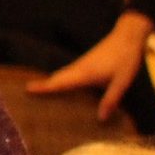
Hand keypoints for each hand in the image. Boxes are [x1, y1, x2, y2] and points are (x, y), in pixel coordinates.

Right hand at [28, 11, 152, 120]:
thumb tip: (100, 118)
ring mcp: (81, 63)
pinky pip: (68, 72)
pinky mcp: (86, 61)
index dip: (43, 86)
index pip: (59, 82)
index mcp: (84, 74)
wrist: (128, 36)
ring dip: (51, 81)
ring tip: (42, 91)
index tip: (26, 89)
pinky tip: (65, 85)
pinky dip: (60, 78)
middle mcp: (78, 68)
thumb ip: (110, 100)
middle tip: (28, 93)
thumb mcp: (121, 82)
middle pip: (56, 78)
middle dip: (43, 85)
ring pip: (61, 74)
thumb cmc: (125, 59)